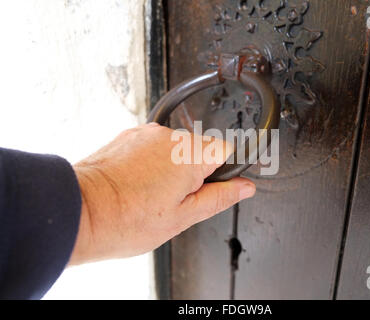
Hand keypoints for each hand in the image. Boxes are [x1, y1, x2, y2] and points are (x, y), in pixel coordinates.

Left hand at [69, 123, 255, 264]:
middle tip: (176, 199)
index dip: (225, 169)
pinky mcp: (128, 135)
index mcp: (191, 155)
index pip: (227, 148)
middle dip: (195, 172)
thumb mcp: (184, 217)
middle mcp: (170, 136)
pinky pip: (153, 147)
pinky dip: (152, 162)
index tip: (216, 185)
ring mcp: (147, 133)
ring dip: (172, 168)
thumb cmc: (127, 219)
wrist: (81, 212)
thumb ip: (220, 197)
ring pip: (176, 149)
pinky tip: (138, 184)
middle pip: (200, 149)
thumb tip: (245, 187)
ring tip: (151, 195)